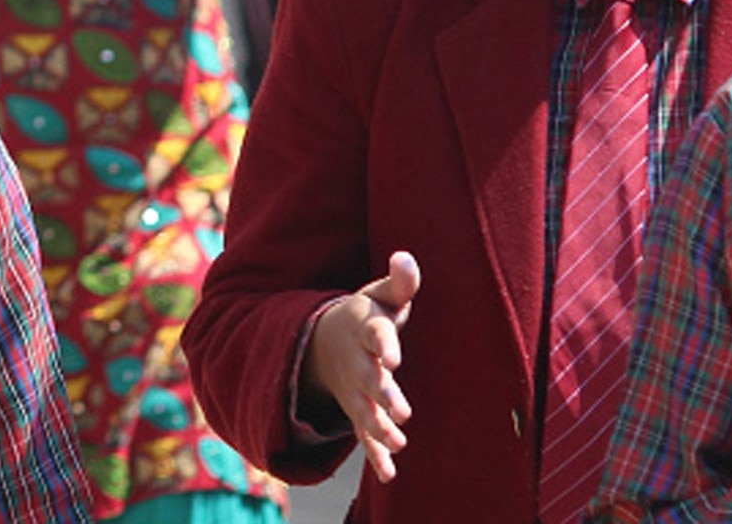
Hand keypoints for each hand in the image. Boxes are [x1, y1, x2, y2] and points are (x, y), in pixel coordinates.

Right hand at [300, 251, 420, 482]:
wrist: (326, 341)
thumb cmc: (368, 316)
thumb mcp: (380, 296)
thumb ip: (399, 282)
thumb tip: (406, 257)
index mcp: (366, 328)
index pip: (375, 334)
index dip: (384, 345)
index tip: (394, 357)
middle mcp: (357, 360)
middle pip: (368, 378)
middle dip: (382, 394)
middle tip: (401, 412)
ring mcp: (354, 389)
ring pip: (364, 410)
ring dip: (378, 427)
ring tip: (397, 442)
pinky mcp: (356, 410)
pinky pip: (363, 435)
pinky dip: (374, 454)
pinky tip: (389, 474)